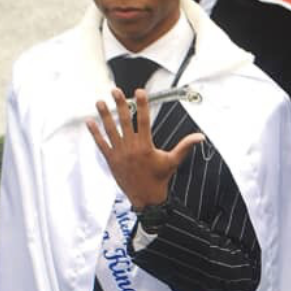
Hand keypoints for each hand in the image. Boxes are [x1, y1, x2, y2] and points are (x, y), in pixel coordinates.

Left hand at [86, 88, 203, 208]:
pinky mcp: (111, 160)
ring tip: (99, 102)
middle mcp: (131, 148)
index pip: (144, 120)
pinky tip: (90, 122)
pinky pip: (102, 144)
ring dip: (105, 115)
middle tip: (116, 91)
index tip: (140, 92)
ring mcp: (120, 153)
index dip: (142, 104)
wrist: (146, 198)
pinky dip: (95, 133)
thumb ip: (185, 146)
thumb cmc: (159, 179)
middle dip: (120, 105)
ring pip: (111, 131)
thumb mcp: (173, 161)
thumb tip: (200, 137)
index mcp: (146, 146)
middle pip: (125, 121)